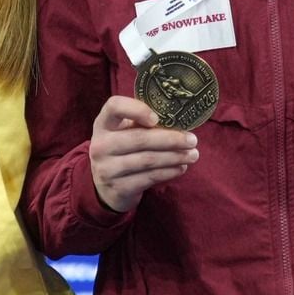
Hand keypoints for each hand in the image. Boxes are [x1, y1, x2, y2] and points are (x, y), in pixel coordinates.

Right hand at [89, 95, 198, 211]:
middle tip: (192, 140)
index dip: (136, 109)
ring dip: (175, 157)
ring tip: (192, 155)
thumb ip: (143, 124)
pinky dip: (169, 172)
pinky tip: (181, 168)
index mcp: (103, 124)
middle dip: (171, 139)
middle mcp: (101, 145)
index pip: (114, 106)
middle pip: (139, 138)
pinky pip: (149, 177)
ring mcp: (107, 168)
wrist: (105, 187)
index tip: (157, 118)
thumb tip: (180, 122)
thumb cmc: (122, 151)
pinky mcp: (118, 188)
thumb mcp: (124, 133)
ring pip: (147, 160)